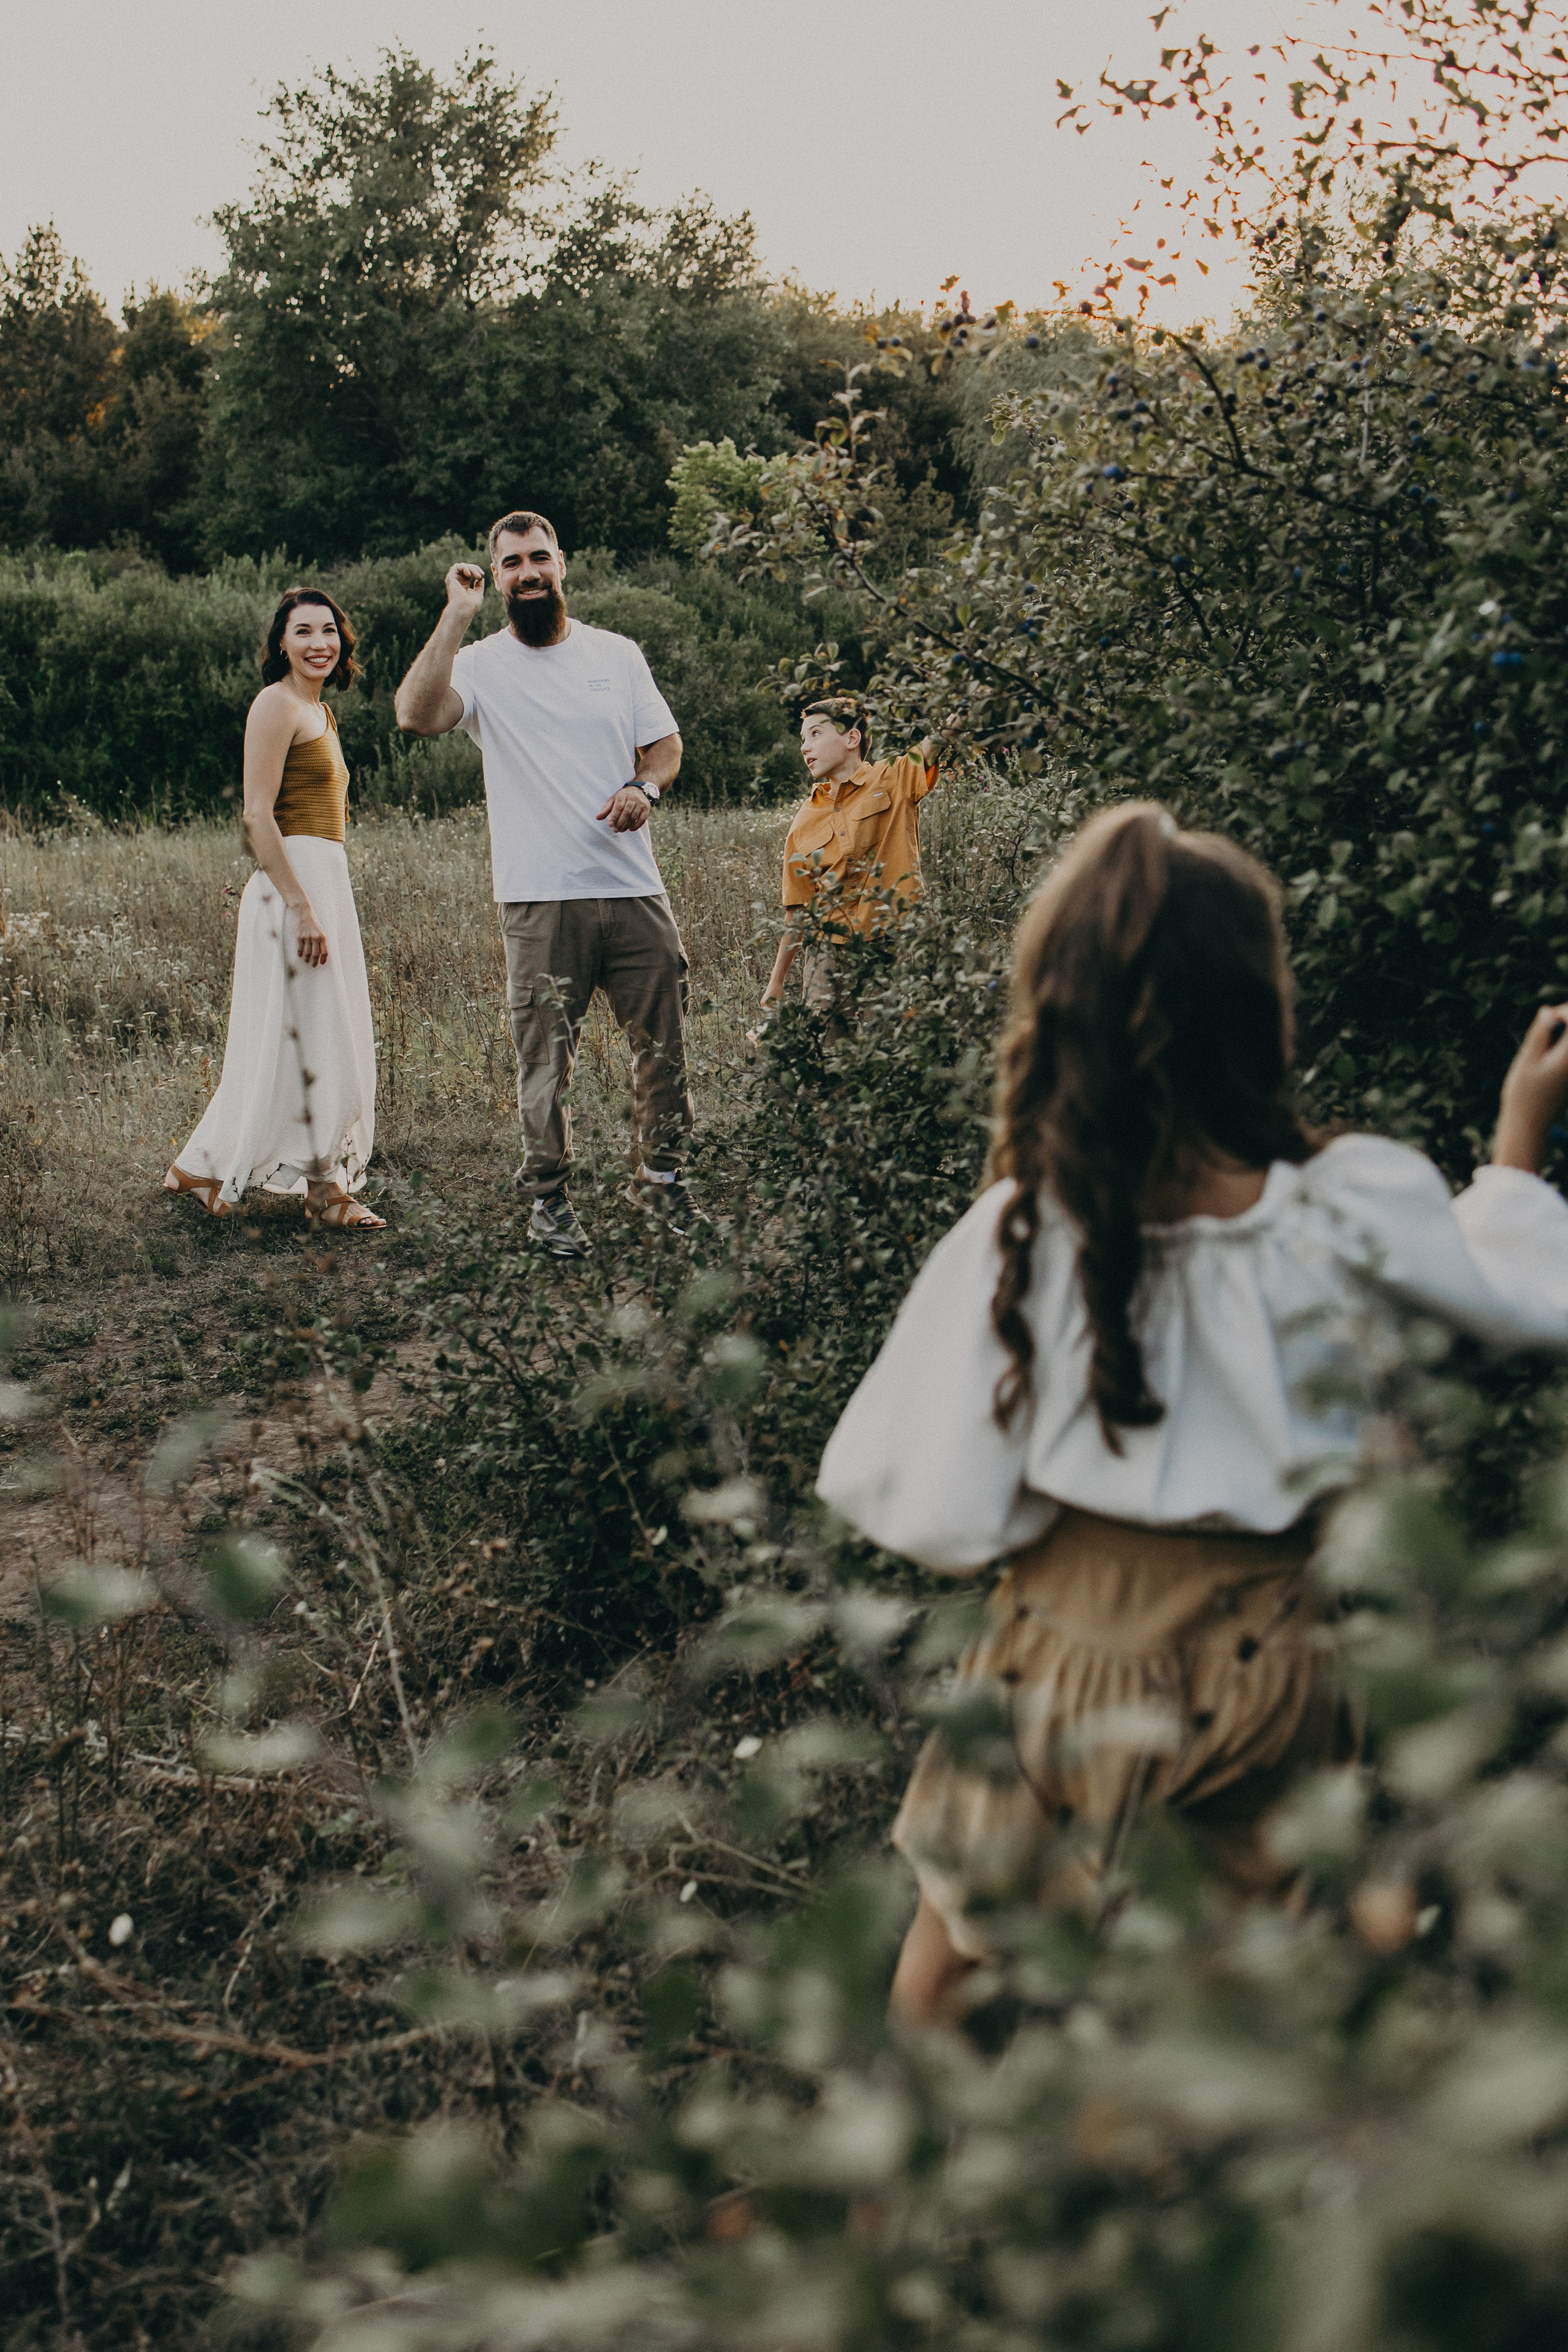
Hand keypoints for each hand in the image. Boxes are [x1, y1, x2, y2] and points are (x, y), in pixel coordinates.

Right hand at [292, 904, 329, 967]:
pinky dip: (300, 954)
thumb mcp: (320, 930)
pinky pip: (300, 949)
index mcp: (323, 937)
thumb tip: (320, 952)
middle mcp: (315, 938)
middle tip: (313, 965)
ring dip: (307, 959)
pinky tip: (300, 955)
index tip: (322, 963)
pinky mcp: (299, 937)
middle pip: (316, 955)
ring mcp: (307, 938)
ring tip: (307, 961)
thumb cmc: (312, 921)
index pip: (325, 952)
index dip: (323, 959)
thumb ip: (321, 940)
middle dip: (315, 962)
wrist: (303, 912)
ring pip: (307, 953)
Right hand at [445, 563, 485, 622]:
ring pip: (462, 566)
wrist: (464, 609)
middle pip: (466, 567)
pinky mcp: (450, 578)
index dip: (476, 571)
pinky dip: (464, 568)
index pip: (469, 572)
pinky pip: (456, 566)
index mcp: (463, 585)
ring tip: (477, 576)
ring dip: (471, 568)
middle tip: (481, 575)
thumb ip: (479, 586)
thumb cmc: (471, 606)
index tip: (482, 575)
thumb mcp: (478, 594)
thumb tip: (481, 578)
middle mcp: (458, 582)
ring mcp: (453, 580)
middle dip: (475, 568)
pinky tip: (469, 574)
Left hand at [595, 786, 650, 833]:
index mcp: (622, 795)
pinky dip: (636, 826)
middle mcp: (632, 799)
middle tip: (615, 830)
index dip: (614, 816)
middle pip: (626, 812)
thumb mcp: (613, 800)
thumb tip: (597, 818)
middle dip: (620, 823)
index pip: (618, 807)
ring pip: (634, 817)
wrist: (639, 790)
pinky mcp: (646, 808)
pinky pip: (642, 819)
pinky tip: (631, 829)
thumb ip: (606, 809)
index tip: (610, 825)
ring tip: (621, 830)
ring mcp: (640, 803)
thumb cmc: (623, 797)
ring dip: (627, 825)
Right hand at [1494, 1003, 1567, 1170]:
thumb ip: (1539, 1034)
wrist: (1529, 1127)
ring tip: (1547, 1036)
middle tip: (1547, 1022)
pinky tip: (1548, 1052)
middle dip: (1565, 1021)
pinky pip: (1567, 1056)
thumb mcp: (1526, 1061)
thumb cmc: (1524, 1096)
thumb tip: (1548, 1011)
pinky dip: (1562, 1048)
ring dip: (1564, 1034)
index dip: (1563, 1013)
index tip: (1545, 1017)